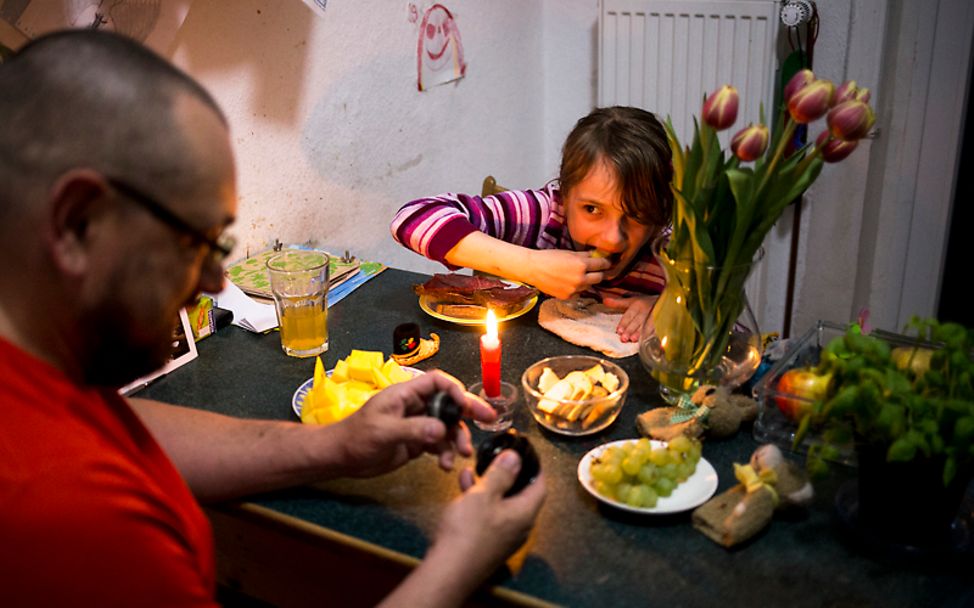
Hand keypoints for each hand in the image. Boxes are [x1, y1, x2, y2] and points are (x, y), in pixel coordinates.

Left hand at [335, 371, 495, 477]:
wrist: (342, 458)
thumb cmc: (356, 437)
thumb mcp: (384, 431)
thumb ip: (414, 429)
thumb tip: (441, 431)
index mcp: (406, 394)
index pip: (437, 382)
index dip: (455, 389)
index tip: (466, 405)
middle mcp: (415, 406)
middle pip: (448, 403)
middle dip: (468, 412)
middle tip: (488, 420)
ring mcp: (417, 424)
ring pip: (447, 426)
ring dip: (457, 439)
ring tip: (462, 454)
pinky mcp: (416, 442)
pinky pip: (439, 444)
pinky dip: (445, 453)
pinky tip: (445, 466)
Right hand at [430, 450, 545, 582]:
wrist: (448, 571)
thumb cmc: (468, 530)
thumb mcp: (484, 494)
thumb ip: (501, 474)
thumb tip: (516, 458)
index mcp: (525, 513)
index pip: (540, 485)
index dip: (535, 467)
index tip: (527, 453)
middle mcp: (519, 527)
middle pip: (520, 494)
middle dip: (507, 474)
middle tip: (497, 457)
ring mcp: (503, 537)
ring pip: (501, 503)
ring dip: (489, 485)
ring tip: (474, 468)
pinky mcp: (487, 542)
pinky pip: (488, 515)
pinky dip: (479, 500)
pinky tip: (464, 486)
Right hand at [525, 249, 610, 298]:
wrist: (533, 269)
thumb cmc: (550, 257)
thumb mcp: (569, 253)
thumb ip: (585, 255)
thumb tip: (597, 255)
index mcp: (581, 265)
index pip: (602, 265)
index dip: (605, 263)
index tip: (605, 262)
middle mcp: (580, 279)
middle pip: (599, 278)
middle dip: (599, 273)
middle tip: (595, 270)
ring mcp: (574, 289)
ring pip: (589, 286)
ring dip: (587, 281)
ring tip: (578, 275)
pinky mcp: (567, 296)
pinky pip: (578, 292)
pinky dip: (576, 288)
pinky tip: (568, 282)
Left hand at [602, 294, 657, 342]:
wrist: (663, 300)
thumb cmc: (644, 303)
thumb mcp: (630, 301)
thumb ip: (617, 303)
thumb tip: (604, 301)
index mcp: (637, 305)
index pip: (629, 315)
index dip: (624, 323)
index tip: (618, 331)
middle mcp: (645, 311)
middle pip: (637, 321)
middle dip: (630, 330)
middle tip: (624, 338)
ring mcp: (654, 316)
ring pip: (646, 326)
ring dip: (640, 333)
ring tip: (633, 340)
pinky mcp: (660, 322)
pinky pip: (656, 328)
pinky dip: (651, 335)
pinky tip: (647, 341)